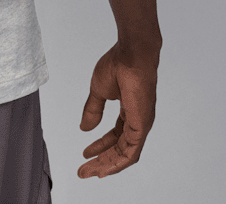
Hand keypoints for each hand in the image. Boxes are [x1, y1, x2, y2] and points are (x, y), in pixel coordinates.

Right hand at [77, 41, 157, 177]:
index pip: (115, 136)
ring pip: (124, 155)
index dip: (100, 147)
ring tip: (89, 171)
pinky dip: (117, 163)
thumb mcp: (99, 90)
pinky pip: (131, 152)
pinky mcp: (142, 126)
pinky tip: (105, 168)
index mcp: (129, 112)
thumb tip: (85, 128)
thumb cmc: (118, 64)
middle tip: (83, 171)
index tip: (84, 154)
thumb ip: (93, 110)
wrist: (131, 54)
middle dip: (101, 161)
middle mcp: (137, 121)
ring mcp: (141, 125)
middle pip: (119, 149)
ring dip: (106, 165)